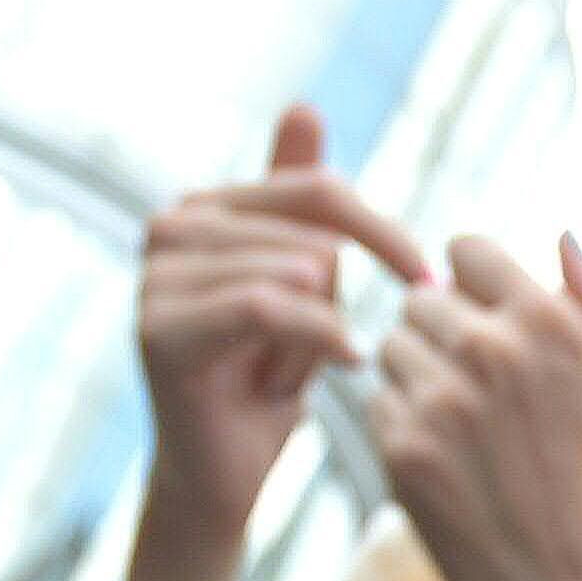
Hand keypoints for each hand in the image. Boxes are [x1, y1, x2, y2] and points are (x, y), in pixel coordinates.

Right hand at [138, 106, 427, 555]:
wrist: (223, 476)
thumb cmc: (269, 381)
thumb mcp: (304, 283)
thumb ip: (301, 203)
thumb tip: (301, 104)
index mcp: (204, 207)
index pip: (316, 189)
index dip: (380, 229)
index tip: (426, 274)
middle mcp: (168, 227)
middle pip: (311, 230)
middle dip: (341, 298)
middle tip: (325, 354)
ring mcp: (155, 275)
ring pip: (295, 269)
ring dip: (320, 330)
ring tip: (302, 370)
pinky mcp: (158, 328)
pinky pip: (267, 306)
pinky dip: (318, 336)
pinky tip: (348, 362)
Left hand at [373, 232, 581, 580]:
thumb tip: (562, 236)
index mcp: (549, 323)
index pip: (466, 251)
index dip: (474, 281)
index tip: (486, 318)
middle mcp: (486, 351)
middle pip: (421, 300)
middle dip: (446, 332)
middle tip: (480, 389)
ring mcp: (437, 401)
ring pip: (392, 350)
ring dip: (420, 376)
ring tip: (467, 429)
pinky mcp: (401, 453)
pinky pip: (379, 406)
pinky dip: (405, 426)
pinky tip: (451, 465)